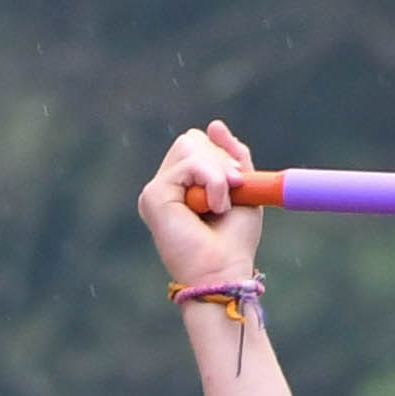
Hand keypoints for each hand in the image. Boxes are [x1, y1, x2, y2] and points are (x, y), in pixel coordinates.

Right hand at [138, 117, 265, 293]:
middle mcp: (166, 187)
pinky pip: (189, 165)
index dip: (222, 155)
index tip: (239, 181)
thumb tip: (214, 124)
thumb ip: (232, 156)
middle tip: (234, 189)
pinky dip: (213, 181)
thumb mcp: (242, 188)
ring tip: (222, 204)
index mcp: (183, 186)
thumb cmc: (234, 240)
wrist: (224, 270)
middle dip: (221, 159)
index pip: (198, 143)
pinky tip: (214, 207)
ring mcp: (156, 191)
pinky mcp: (153, 196)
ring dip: (218, 172)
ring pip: (189, 146)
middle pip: (191, 139)